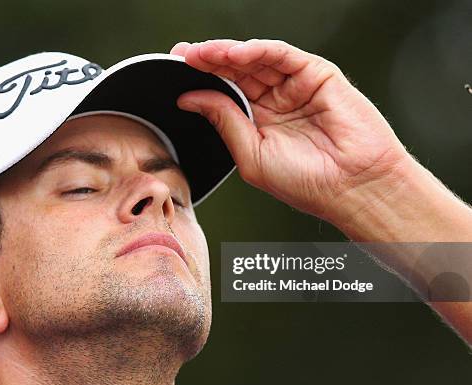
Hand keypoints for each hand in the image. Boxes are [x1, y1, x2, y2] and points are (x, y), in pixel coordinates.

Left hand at [171, 39, 414, 226]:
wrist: (353, 188)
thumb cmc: (305, 182)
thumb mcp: (251, 155)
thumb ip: (224, 121)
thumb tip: (189, 98)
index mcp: (260, 121)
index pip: (226, 91)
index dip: (202, 77)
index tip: (177, 67)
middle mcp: (277, 101)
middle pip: (237, 71)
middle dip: (209, 60)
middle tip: (184, 54)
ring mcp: (296, 86)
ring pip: (257, 59)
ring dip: (229, 53)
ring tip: (204, 53)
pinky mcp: (318, 75)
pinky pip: (284, 55)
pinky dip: (259, 50)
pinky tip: (236, 54)